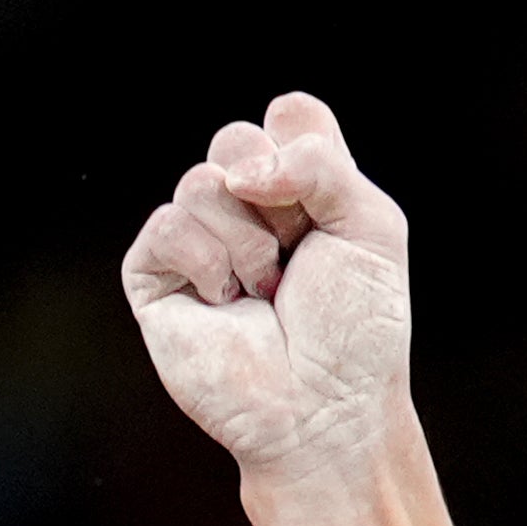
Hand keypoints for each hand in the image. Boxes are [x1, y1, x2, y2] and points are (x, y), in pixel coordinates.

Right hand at [120, 92, 411, 497]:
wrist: (325, 411)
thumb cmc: (357, 332)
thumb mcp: (372, 225)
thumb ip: (320, 162)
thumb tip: (238, 170)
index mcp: (299, 187)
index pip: (289, 114)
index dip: (308, 155)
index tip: (328, 215)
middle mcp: (243, 205)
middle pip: (237, 137)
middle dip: (279, 201)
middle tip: (296, 263)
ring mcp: (196, 237)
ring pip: (202, 181)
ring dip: (249, 244)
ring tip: (265, 294)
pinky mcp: (154, 273)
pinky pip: (168, 225)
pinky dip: (209, 266)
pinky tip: (227, 305)